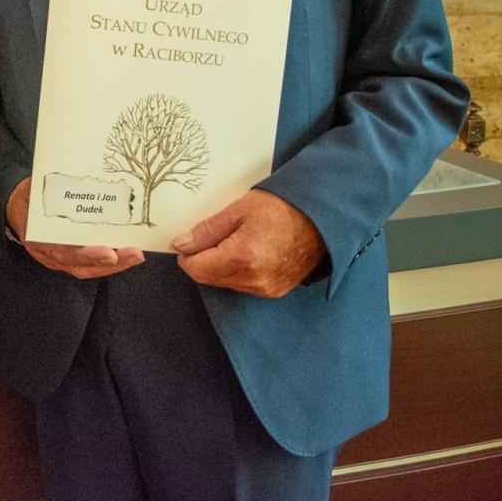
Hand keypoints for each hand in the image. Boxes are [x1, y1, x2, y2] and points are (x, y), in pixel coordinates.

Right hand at [6, 178, 143, 279]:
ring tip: (136, 255)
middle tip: (134, 254)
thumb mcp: (34, 189)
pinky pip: (91, 264)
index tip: (108, 252)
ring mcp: (60, 259)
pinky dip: (111, 261)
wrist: (17, 209)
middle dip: (110, 263)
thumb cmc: (29, 198)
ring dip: (116, 264)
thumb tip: (73, 174)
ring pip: (89, 268)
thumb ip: (51, 187)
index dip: (87, 254)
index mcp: (37, 238)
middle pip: (81, 265)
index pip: (64, 251)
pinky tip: (129, 254)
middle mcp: (49, 254)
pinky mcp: (71, 257)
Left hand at [171, 190, 325, 297]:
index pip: (196, 268)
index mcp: (241, 258)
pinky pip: (242, 285)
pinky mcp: (273, 292)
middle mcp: (252, 280)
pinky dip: (237, 271)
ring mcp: (264, 289)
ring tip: (236, 240)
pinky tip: (249, 252)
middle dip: (203, 259)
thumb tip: (180, 245)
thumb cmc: (281, 208)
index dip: (187, 253)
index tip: (191, 239)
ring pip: (224, 283)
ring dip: (220, 266)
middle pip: (208, 278)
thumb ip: (207, 230)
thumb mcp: (239, 210)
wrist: (321, 219)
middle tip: (215, 235)